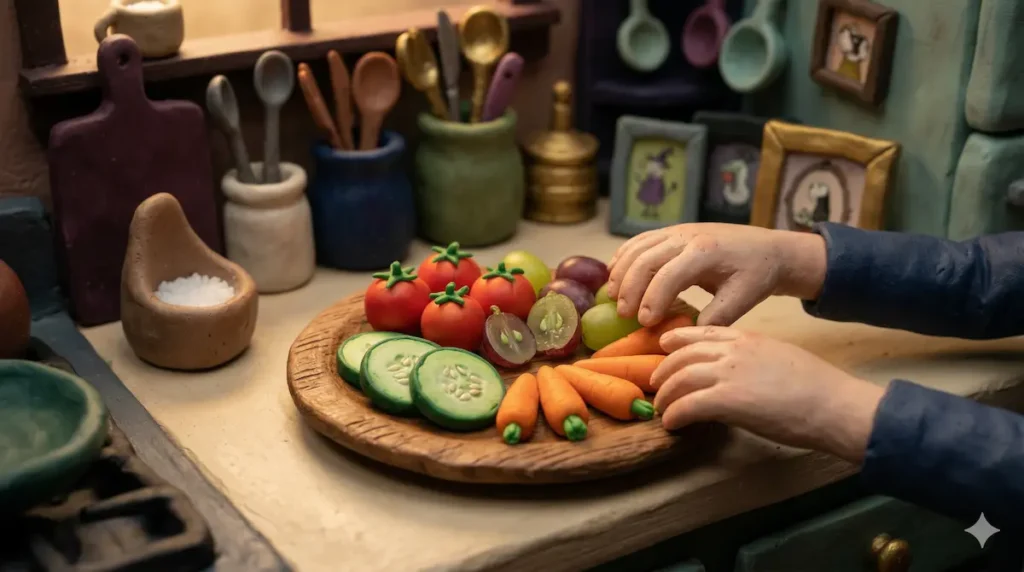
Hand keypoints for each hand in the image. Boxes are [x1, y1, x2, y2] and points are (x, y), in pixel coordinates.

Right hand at [606, 224, 826, 327]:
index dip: (652, 300)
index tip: (644, 324)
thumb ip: (715, 317)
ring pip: (637, 248)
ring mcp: (677, 231)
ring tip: (612, 298)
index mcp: (706, 252)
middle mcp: (686, 236)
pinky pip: (640, 241)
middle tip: (624, 315)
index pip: (668, 275)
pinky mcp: (672, 232)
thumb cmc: (757, 275)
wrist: (768, 248)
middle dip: (630, 288)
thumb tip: (684, 336)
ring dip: (621, 272)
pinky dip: (623, 256)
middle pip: (646, 259)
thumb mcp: (743, 298)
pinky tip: (613, 274)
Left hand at [651, 326, 883, 462]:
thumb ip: (753, 359)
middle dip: (665, 371)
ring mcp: (728, 373)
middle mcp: (733, 351)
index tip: (664, 347)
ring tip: (662, 410)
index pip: (701, 332)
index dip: (678, 340)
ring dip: (666, 397)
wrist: (833, 404)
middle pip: (683, 355)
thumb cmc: (817, 388)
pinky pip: (687, 405)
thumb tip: (737, 374)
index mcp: (747, 338)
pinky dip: (675, 415)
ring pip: (679, 379)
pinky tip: (673, 424)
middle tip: (656, 386)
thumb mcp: (780, 358)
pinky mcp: (727, 400)